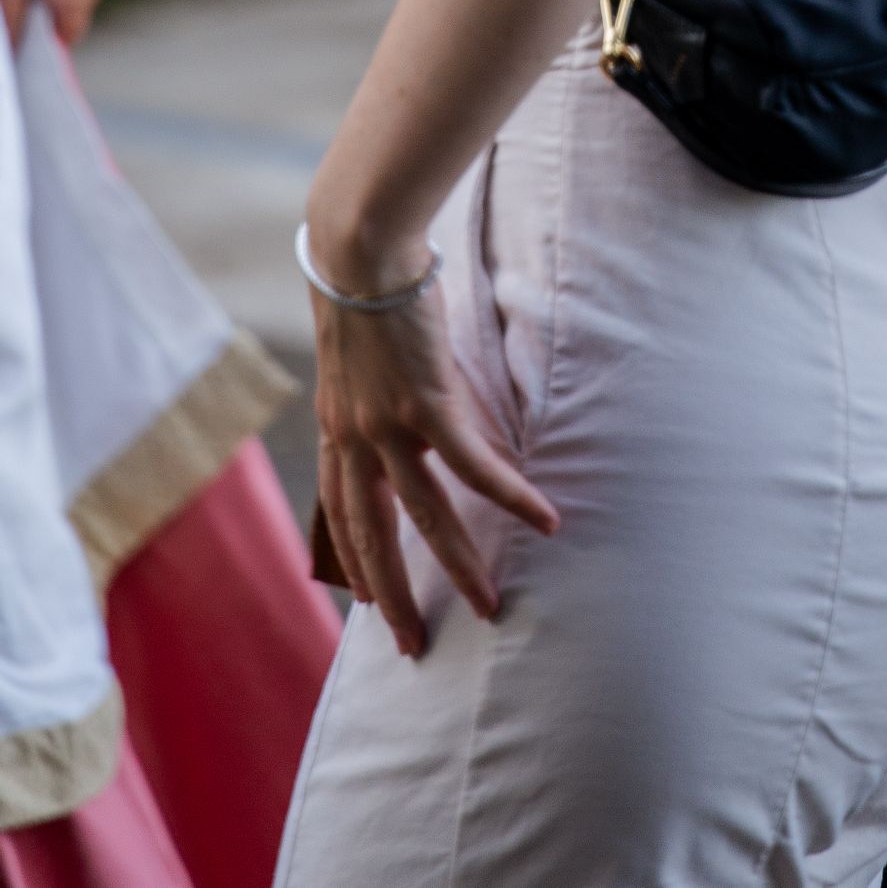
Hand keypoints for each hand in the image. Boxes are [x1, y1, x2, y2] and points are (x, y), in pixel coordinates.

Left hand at [309, 256, 559, 657]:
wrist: (361, 251)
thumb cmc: (369, 288)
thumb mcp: (369, 356)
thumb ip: (394, 394)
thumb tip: (436, 412)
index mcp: (336, 430)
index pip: (342, 513)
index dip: (357, 560)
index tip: (369, 603)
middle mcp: (354, 440)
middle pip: (373, 537)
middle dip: (394, 597)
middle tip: (415, 644)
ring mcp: (388, 428)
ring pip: (426, 517)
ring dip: (460, 564)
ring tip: (491, 601)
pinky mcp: (427, 406)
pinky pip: (473, 466)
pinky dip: (510, 495)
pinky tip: (542, 517)